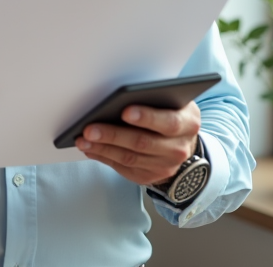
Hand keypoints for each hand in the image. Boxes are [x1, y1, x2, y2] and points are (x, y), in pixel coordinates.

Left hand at [75, 101, 201, 185]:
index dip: (147, 117)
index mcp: (188, 123)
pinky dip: (104, 157)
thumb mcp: (174, 101)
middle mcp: (179, 148)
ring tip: (84, 139)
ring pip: (130, 158)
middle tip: (90, 128)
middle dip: (114, 135)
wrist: (182, 143)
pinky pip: (123, 168)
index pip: (168, 122)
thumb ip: (156, 97)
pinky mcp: (150, 177)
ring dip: (103, 148)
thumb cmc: (171, 113)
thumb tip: (122, 95)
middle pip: (143, 143)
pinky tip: (90, 148)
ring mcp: (165, 166)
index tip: (125, 111)